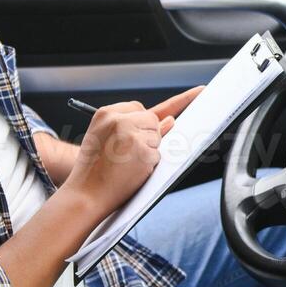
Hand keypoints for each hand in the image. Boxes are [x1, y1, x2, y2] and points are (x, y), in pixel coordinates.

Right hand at [61, 87, 201, 215]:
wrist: (84, 194)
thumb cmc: (94, 170)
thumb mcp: (107, 141)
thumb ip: (136, 128)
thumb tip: (170, 121)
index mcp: (106, 114)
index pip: (140, 108)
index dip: (165, 108)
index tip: (201, 92)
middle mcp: (118, 119)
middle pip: (152, 119)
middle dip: (148, 135)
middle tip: (125, 154)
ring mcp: (131, 134)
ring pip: (157, 136)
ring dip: (148, 150)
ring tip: (123, 164)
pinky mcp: (142, 150)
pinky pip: (158, 153)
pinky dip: (150, 164)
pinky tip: (131, 170)